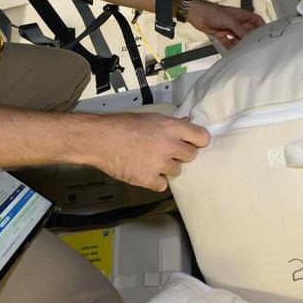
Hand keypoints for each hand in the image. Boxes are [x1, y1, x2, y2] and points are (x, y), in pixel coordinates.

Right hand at [87, 112, 211, 191]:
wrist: (100, 139)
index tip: (192, 142)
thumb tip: (186, 123)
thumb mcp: (150, 117)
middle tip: (167, 152)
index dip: (198, 141)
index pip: (202, 137)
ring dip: (167, 168)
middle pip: (191, 155)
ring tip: (151, 161)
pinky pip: (162, 185)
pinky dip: (155, 181)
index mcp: (171, 127)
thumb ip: (170, 124)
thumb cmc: (123, 124)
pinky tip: (145, 172)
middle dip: (181, 154)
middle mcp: (169, 146)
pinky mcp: (148, 179)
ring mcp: (160, 164)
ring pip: (177, 171)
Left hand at [186, 0, 264, 49]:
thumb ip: (239, 29)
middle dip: (251, 39)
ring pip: (239, 38)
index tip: (265, 35)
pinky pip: (229, 43)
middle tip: (255, 48)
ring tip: (245, 52)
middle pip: (248, 31)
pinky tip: (233, 53)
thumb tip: (249, 38)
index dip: (261, 26)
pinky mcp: (222, 35)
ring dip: (241, 44)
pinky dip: (231, 48)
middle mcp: (237, 23)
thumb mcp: (229, 20)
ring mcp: (229, 29)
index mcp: (241, 16)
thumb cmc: (213, 13)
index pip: (255, 20)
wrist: (197, 14)